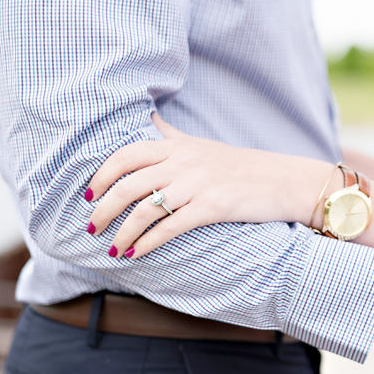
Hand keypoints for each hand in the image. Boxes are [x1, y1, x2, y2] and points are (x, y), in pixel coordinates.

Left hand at [85, 114, 330, 258]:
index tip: (88, 195)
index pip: (125, 155)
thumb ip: (171, 135)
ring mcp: (198, 184)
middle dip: (103, 210)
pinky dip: (147, 244)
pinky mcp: (212, 207)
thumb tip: (147, 118)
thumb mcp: (202, 145)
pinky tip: (135, 254)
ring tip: (111, 249)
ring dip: (121, 233)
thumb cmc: (242, 167)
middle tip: (91, 228)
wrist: (285, 181)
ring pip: (144, 209)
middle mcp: (183, 162)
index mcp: (177, 146)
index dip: (101, 175)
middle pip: (128, 184)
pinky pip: (169, 227)